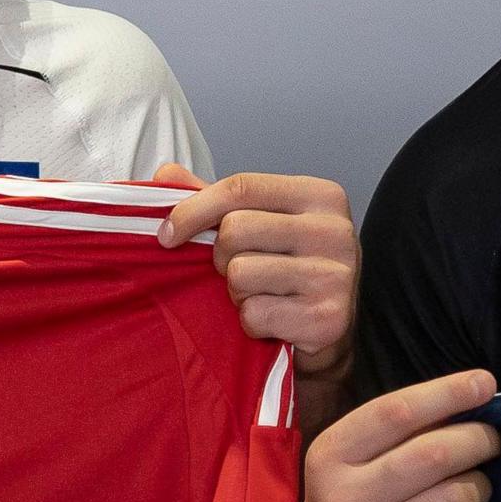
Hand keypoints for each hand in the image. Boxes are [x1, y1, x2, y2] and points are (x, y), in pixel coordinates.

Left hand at [153, 168, 359, 389]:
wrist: (333, 326)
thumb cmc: (291, 268)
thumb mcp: (263, 224)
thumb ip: (217, 201)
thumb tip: (166, 175)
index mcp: (319, 196)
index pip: (241, 188)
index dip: (193, 209)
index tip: (166, 234)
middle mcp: (334, 230)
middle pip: (235, 231)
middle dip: (220, 257)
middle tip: (238, 270)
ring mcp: (334, 275)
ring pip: (241, 274)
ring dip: (236, 292)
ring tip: (260, 294)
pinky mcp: (326, 318)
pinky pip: (254, 314)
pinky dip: (250, 322)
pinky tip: (273, 318)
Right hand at [304, 369, 499, 501]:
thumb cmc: (355, 501)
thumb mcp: (353, 458)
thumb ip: (401, 428)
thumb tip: (473, 394)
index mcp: (330, 456)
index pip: (396, 412)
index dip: (448, 393)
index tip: (485, 383)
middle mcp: (345, 499)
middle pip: (434, 454)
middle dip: (478, 440)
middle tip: (491, 440)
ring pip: (457, 499)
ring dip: (479, 487)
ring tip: (472, 487)